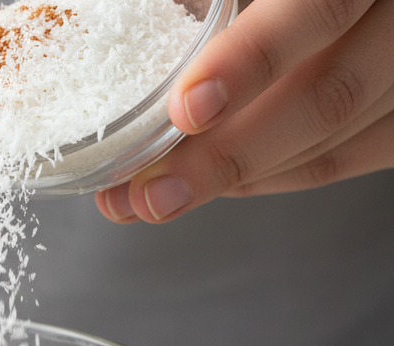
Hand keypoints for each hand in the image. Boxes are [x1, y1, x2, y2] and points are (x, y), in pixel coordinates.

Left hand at [95, 0, 393, 222]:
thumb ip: (211, 3)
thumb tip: (129, 26)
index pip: (318, 8)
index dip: (252, 59)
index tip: (186, 108)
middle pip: (328, 95)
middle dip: (227, 157)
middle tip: (152, 194)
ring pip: (332, 139)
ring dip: (235, 180)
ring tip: (151, 199)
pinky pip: (343, 157)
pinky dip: (270, 177)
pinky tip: (216, 185)